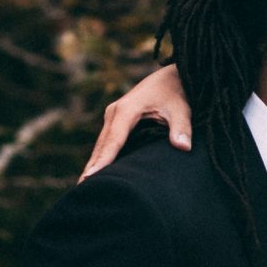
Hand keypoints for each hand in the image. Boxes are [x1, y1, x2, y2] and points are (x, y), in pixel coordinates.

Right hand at [80, 63, 191, 178]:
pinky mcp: (116, 120)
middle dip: (92, 167)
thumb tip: (183, 147)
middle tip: (82, 189)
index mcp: (127, 110)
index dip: (103, 160)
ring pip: (101, 144)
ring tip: (84, 186)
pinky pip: (106, 142)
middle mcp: (115, 112)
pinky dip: (100, 156)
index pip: (113, 141)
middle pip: (102, 145)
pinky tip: (95, 173)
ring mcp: (113, 116)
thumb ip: (181, 128)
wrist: (171, 76)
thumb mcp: (181, 109)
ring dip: (94, 163)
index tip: (91, 177)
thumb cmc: (175, 92)